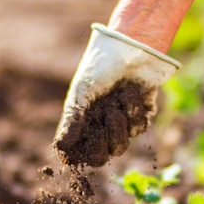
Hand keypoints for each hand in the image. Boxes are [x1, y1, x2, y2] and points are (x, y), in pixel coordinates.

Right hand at [53, 23, 179, 166]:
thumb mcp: (81, 92)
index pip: (87, 154)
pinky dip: (134, 110)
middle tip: (108, 114)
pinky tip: (131, 92)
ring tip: (118, 97)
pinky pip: (140, 127)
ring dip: (120, 122)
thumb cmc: (99, 67)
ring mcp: (123, 124)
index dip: (89, 154)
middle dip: (107, 138)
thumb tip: (61, 147)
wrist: (129, 48)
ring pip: (123, 145)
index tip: (90, 142)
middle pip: (106, 155)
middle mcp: (103, 128)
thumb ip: (71, 120)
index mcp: (85, 124)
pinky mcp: (142, 116)